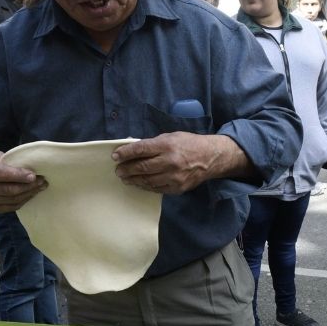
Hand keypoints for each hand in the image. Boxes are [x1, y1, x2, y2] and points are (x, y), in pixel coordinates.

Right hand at [0, 151, 46, 212]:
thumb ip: (8, 162)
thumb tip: (29, 168)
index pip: (1, 174)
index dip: (19, 175)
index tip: (34, 175)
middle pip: (8, 190)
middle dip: (28, 186)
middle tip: (42, 180)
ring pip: (11, 200)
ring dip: (28, 194)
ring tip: (40, 187)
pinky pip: (10, 207)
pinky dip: (23, 200)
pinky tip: (30, 194)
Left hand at [113, 132, 237, 193]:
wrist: (210, 158)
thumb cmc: (188, 144)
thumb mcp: (171, 136)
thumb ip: (152, 143)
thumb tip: (133, 149)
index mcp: (167, 145)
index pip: (141, 149)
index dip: (125, 153)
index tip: (115, 156)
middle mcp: (170, 162)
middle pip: (142, 167)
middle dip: (126, 169)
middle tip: (118, 170)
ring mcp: (174, 177)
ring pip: (147, 181)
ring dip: (133, 180)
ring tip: (125, 178)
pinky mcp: (177, 188)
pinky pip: (156, 189)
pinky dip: (145, 186)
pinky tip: (139, 183)